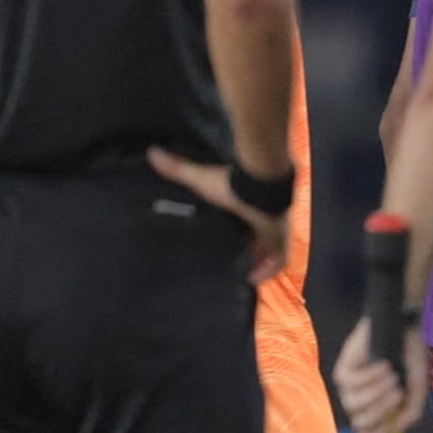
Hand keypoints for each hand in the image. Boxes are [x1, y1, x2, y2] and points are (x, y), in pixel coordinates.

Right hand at [144, 147, 288, 281]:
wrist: (260, 185)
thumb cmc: (232, 185)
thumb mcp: (200, 179)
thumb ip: (178, 168)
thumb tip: (152, 152)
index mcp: (249, 203)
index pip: (247, 216)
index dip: (242, 226)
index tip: (234, 237)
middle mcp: (266, 216)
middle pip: (262, 235)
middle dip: (253, 247)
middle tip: (238, 260)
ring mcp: (277, 226)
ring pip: (273, 248)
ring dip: (261, 260)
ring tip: (244, 274)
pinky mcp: (280, 237)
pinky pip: (278, 259)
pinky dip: (267, 270)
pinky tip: (251, 279)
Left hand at [331, 311, 428, 432]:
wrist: (405, 332)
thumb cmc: (410, 362)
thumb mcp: (417, 392)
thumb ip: (408, 414)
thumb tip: (394, 431)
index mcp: (379, 413)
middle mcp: (361, 404)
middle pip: (361, 424)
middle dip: (381, 412)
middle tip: (398, 394)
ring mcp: (349, 390)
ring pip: (354, 406)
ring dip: (377, 392)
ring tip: (392, 377)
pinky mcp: (342, 372)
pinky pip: (351, 384)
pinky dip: (370, 376)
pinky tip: (383, 366)